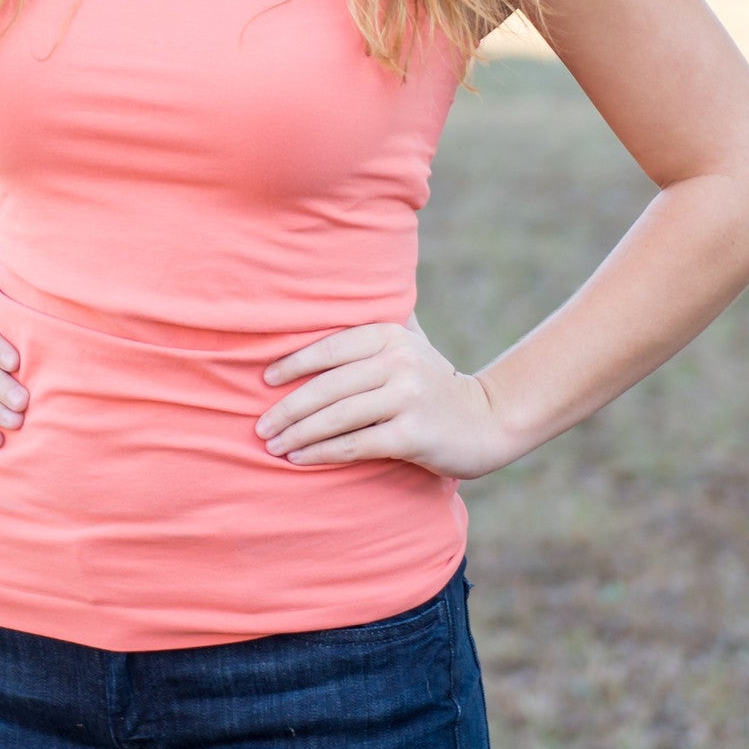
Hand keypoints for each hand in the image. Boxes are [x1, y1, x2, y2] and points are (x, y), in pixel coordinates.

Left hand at [255, 311, 514, 478]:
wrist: (488, 422)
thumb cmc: (435, 384)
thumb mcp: (412, 344)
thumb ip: (381, 323)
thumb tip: (335, 290)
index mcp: (391, 335)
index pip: (330, 347)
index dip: (293, 364)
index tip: (264, 380)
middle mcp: (399, 361)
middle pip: (327, 386)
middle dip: (288, 408)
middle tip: (260, 426)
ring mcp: (407, 398)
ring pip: (336, 417)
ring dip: (298, 433)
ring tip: (272, 445)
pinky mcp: (412, 434)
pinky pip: (355, 444)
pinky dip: (322, 452)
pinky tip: (300, 458)